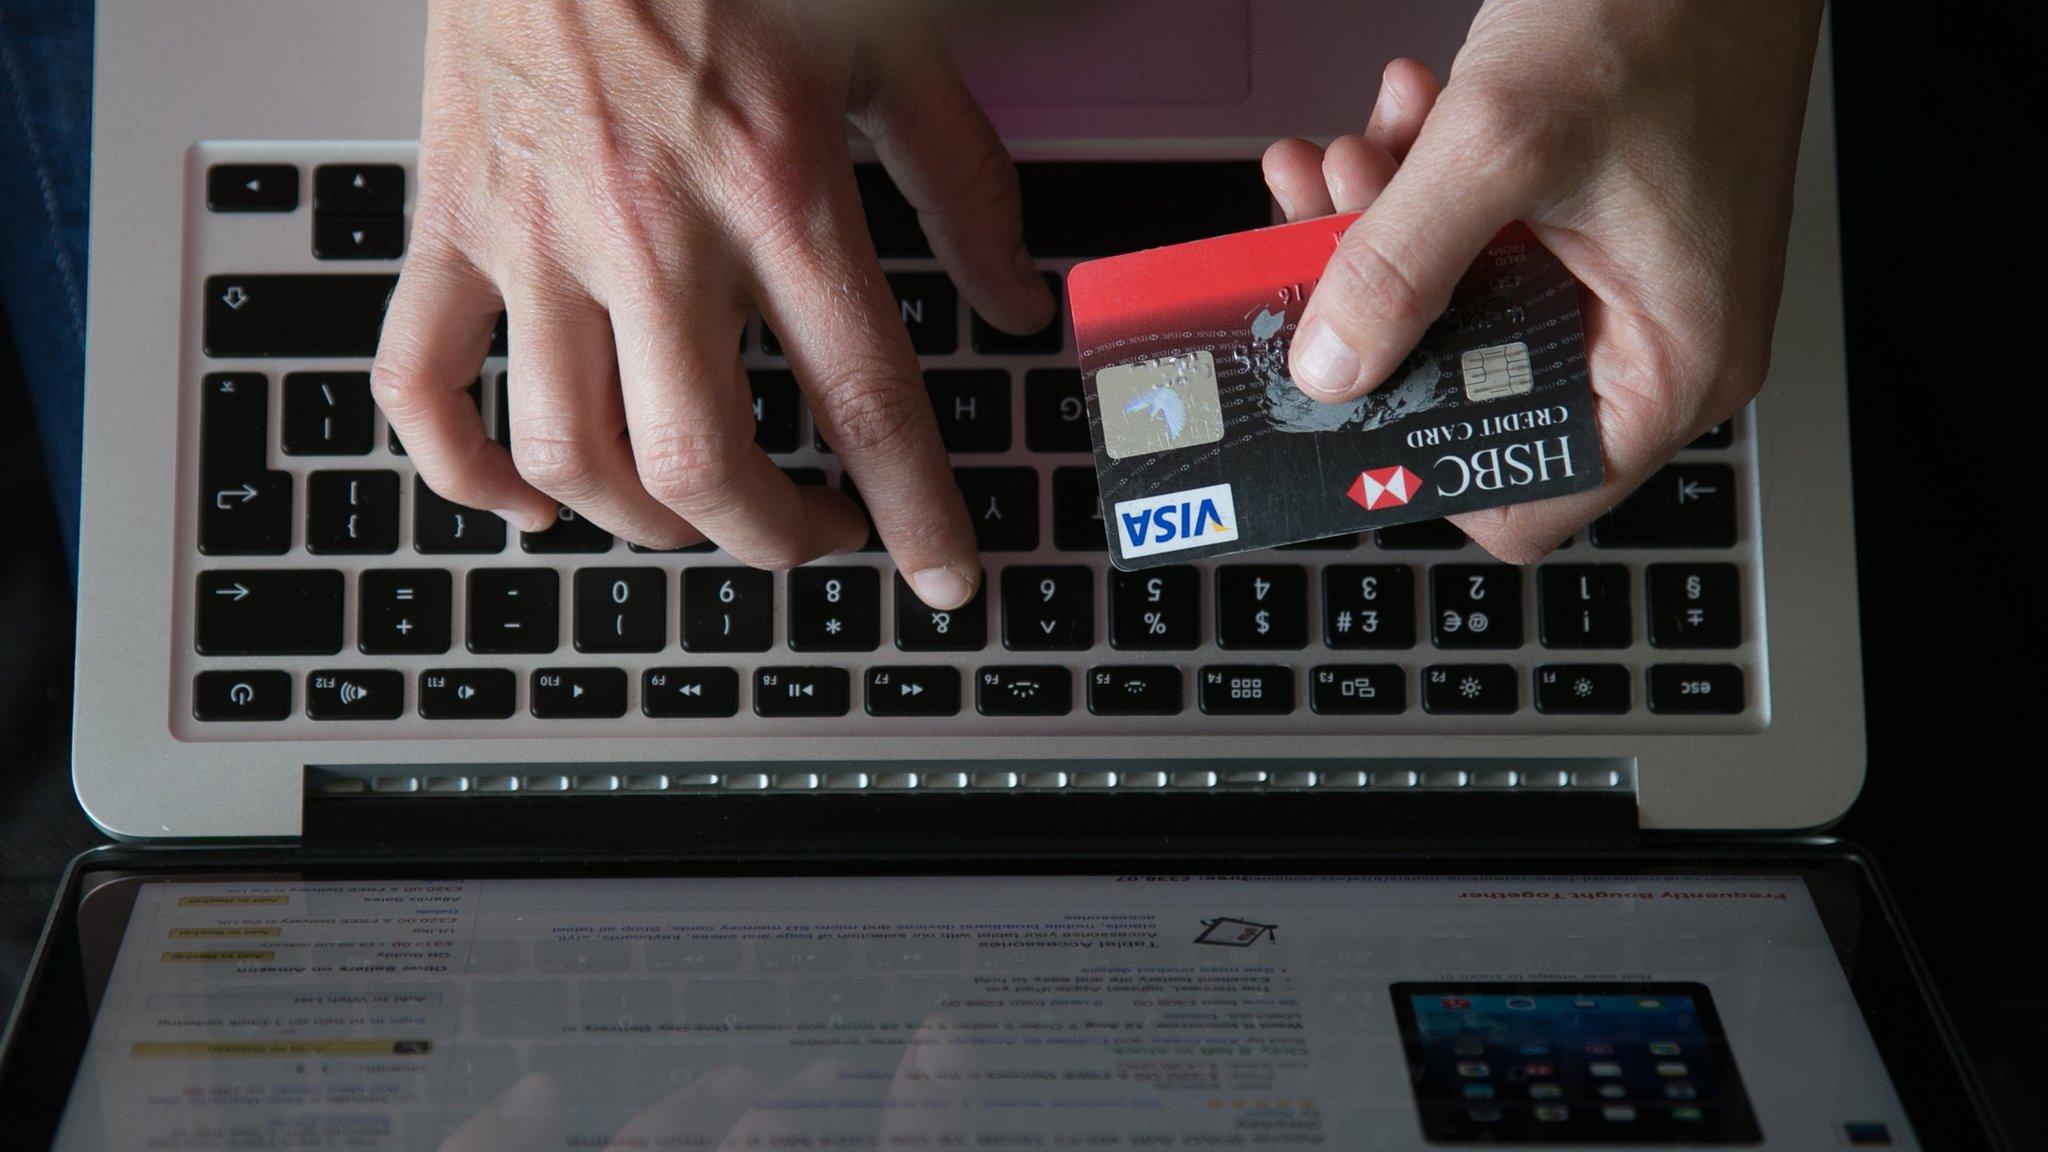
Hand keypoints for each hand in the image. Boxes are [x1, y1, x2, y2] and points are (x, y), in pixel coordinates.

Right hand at [372, 0, 1053, 607]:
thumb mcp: (886, 48)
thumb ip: (962, 186)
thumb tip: (1019, 299)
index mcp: (777, 188)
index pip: (864, 397)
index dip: (916, 513)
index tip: (945, 579)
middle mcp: (652, 231)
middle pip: (703, 464)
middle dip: (775, 536)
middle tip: (819, 532)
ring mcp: (536, 236)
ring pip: (570, 453)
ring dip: (647, 523)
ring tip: (701, 515)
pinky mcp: (449, 223)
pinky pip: (417, 385)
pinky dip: (463, 473)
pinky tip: (528, 499)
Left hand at [1265, 0, 1821, 560]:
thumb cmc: (1667, 9)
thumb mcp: (1501, 143)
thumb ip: (1401, 267)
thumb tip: (1331, 370)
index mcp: (1669, 365)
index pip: (1528, 496)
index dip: (1418, 462)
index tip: (1337, 401)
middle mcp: (1649, 340)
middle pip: (1469, 393)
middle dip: (1379, 317)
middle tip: (1324, 237)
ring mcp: (1616, 280)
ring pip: (1457, 311)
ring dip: (1384, 237)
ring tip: (1356, 154)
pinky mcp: (1584, 224)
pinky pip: (1476, 244)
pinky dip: (1420, 192)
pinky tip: (1397, 120)